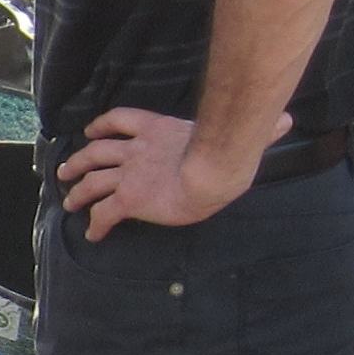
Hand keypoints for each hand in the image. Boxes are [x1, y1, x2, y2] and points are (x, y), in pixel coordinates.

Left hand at [55, 108, 251, 236]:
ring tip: (69, 202)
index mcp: (155, 129)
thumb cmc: (226, 155)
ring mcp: (129, 174)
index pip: (119, 119)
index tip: (90, 132)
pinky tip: (94, 235)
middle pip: (96, 151)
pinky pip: (104, 213)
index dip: (100, 125)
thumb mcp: (237, 136)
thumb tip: (288, 120)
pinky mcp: (128, 199)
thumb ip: (258, 129)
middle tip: (65, 171)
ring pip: (92, 180)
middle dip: (78, 161)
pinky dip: (96, 224)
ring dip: (78, 191)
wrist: (211, 173)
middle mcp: (135, 149)